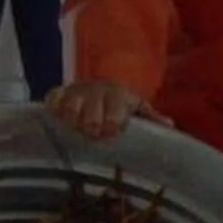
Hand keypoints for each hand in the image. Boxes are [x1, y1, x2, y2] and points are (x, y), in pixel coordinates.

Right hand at [45, 79, 164, 140]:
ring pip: (71, 110)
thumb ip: (151, 118)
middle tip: (93, 134)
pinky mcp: (58, 92)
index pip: (115, 110)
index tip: (110, 133)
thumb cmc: (120, 105)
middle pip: (91, 116)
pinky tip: (62, 119)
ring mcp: (76, 90)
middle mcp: (96, 89)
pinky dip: (56, 112)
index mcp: (119, 94)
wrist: (98, 87)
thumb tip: (169, 125)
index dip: (112, 123)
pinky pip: (52, 102)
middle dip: (93, 128)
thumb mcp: (137, 110)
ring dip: (74, 123)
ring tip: (79, 129)